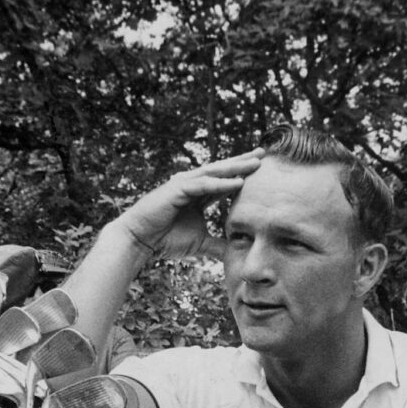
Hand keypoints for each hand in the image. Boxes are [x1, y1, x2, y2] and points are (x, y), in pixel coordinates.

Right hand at [117, 150, 263, 259]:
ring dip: (237, 167)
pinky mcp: (178, 189)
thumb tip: (234, 252)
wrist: (141, 241)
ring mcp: (185, 184)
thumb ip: (217, 245)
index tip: (263, 171)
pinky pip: (204, 184)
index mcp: (199, 194)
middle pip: (223, 170)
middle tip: (264, 154)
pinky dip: (221, 183)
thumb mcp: (200, 243)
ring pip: (215, 172)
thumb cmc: (166, 240)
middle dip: (243, 162)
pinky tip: (239, 182)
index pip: (225, 181)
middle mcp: (193, 184)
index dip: (243, 175)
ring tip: (256, 162)